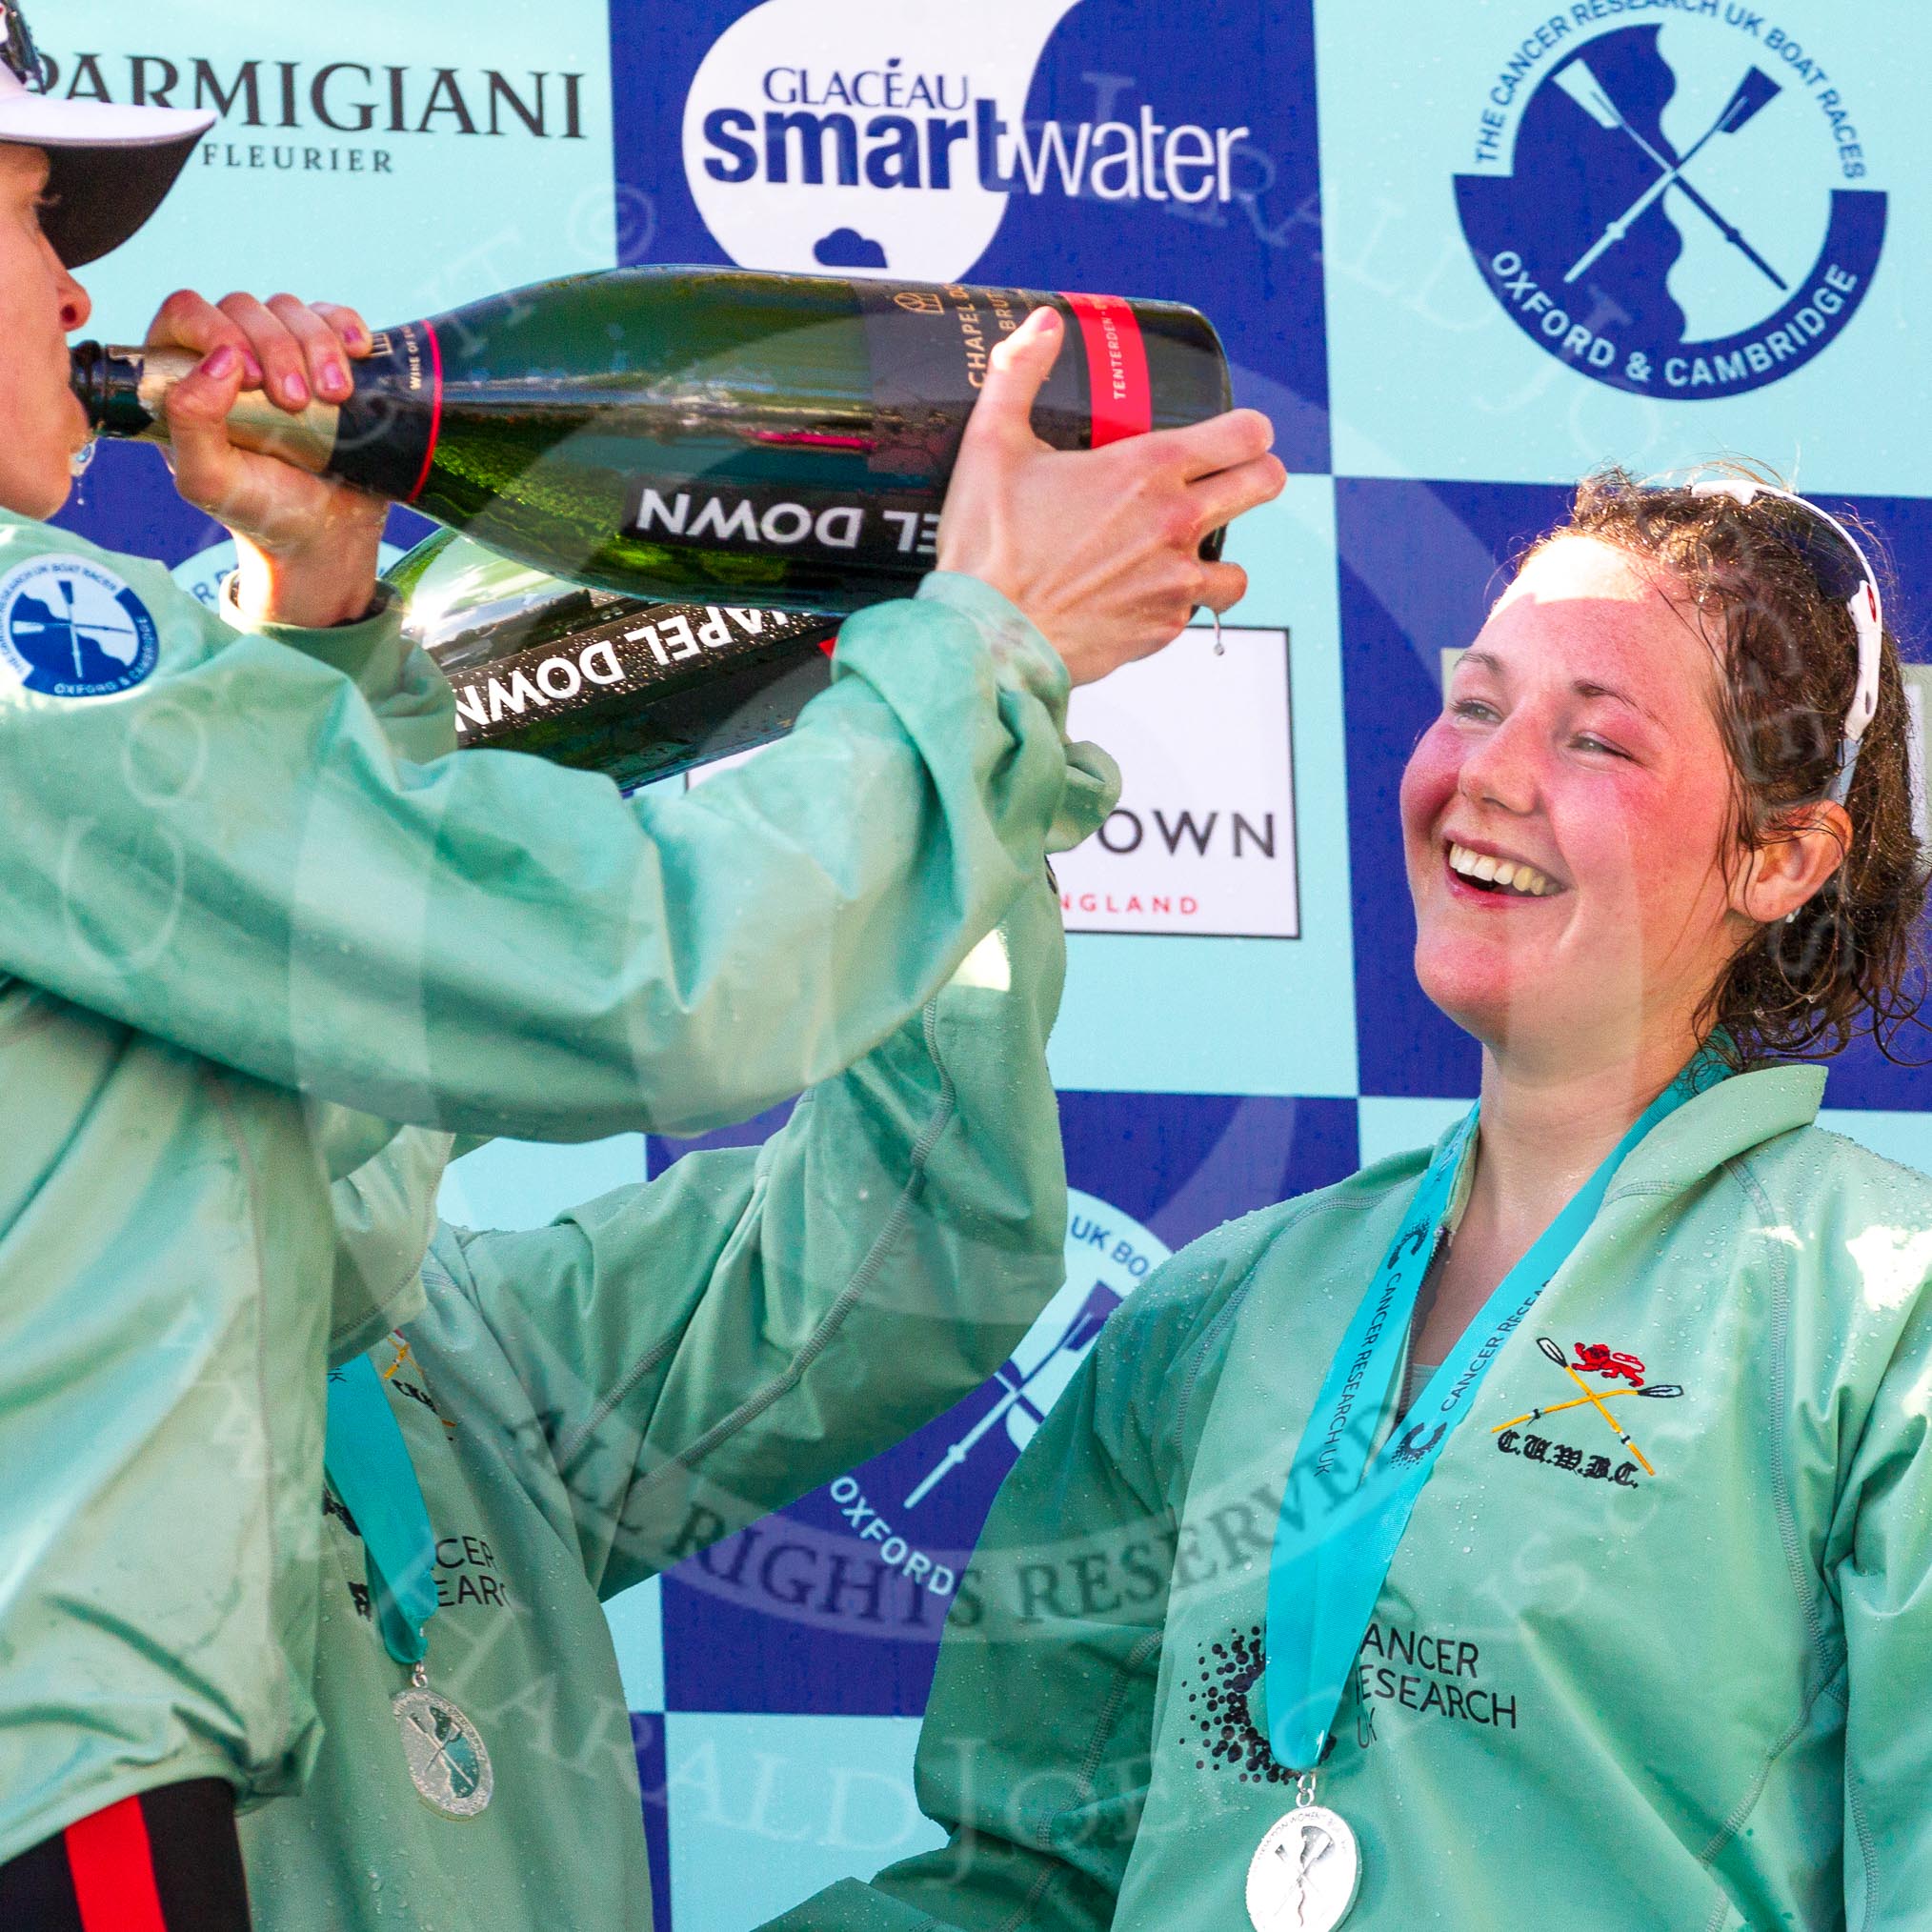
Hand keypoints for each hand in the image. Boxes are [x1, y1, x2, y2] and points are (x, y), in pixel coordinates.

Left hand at [147, 290, 388, 628]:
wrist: (326, 534)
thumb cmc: (260, 510)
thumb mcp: (208, 480)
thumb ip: (190, 421)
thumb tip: (222, 358)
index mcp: (184, 376)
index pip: (187, 313)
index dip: (218, 330)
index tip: (252, 380)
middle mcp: (228, 356)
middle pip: (244, 307)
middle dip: (277, 349)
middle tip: (298, 404)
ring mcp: (281, 354)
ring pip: (290, 309)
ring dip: (317, 346)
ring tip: (336, 397)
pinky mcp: (327, 358)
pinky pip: (333, 316)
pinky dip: (347, 327)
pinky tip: (359, 353)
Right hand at [937, 305, 1284, 684]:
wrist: (986, 640)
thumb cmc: (986, 547)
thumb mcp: (991, 444)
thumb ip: (1019, 373)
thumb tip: (1043, 323)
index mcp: (1147, 469)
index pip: (1248, 434)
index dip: (1249, 430)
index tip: (1236, 436)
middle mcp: (1176, 523)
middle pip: (1265, 486)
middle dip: (1255, 477)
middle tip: (1227, 481)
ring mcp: (1175, 583)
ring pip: (1238, 567)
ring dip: (1215, 556)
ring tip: (1176, 552)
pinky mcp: (1161, 630)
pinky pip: (1191, 613)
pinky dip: (1172, 604)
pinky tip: (1135, 594)